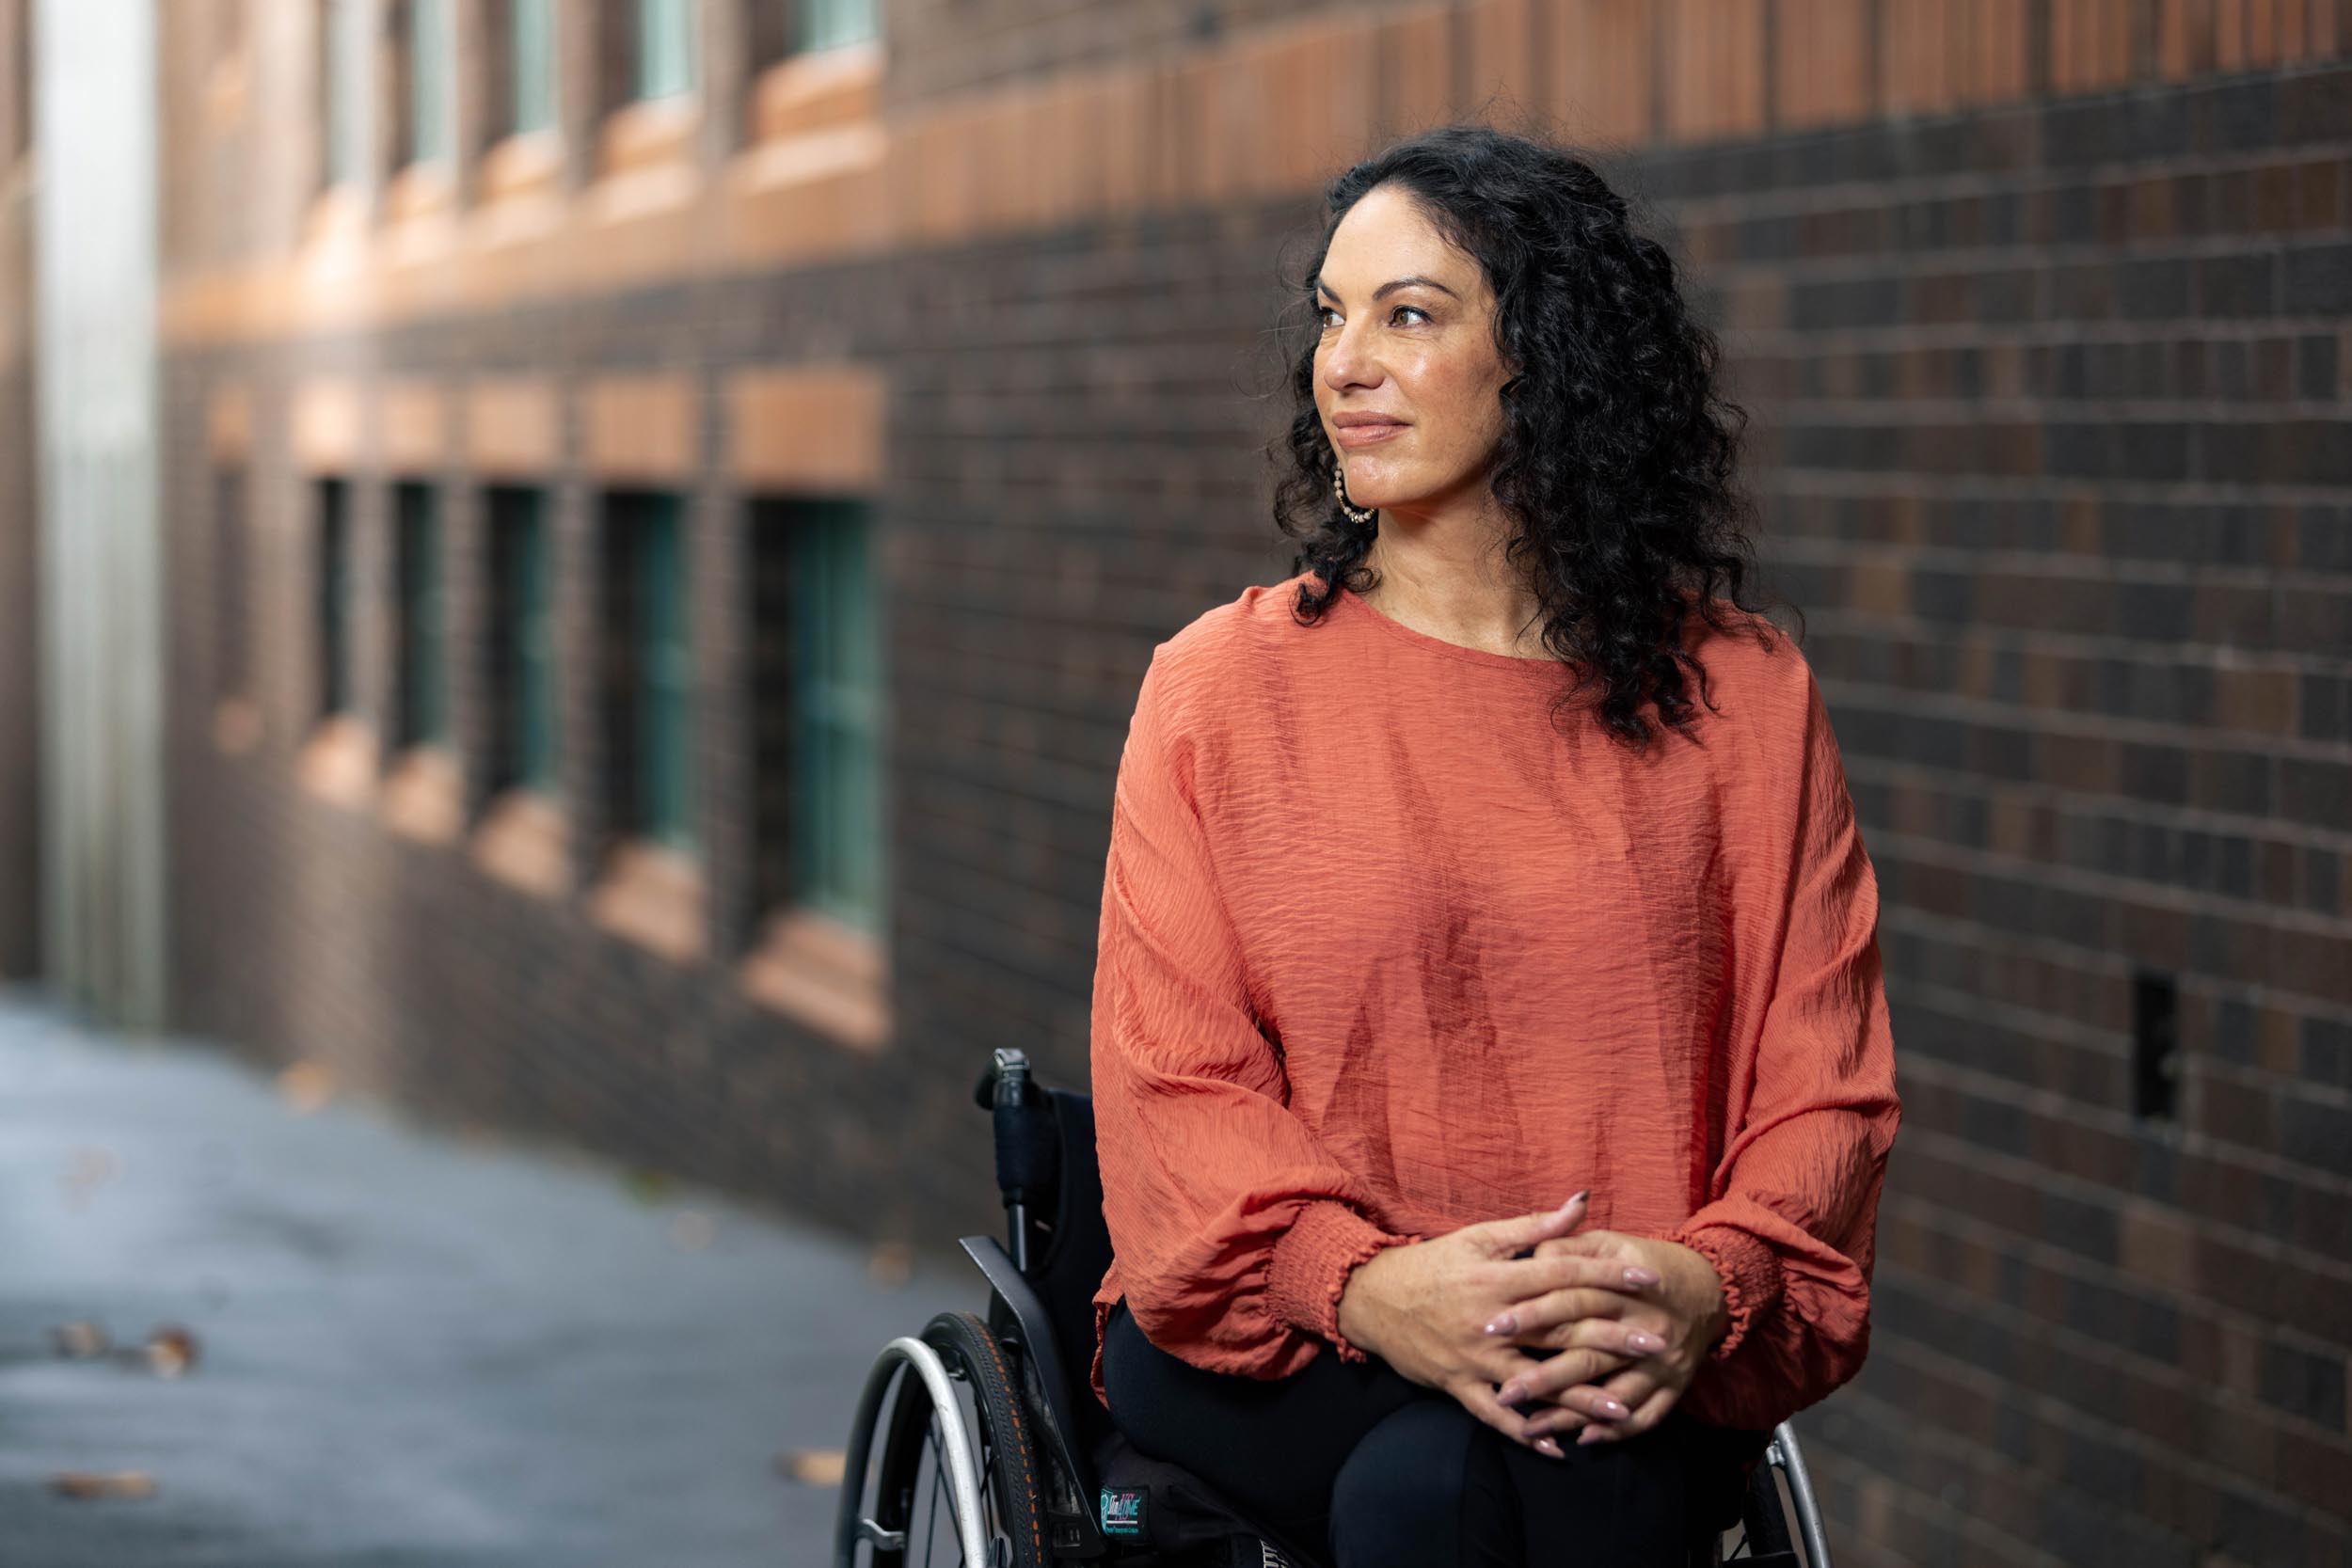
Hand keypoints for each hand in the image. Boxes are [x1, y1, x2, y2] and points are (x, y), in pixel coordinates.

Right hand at [1335, 1192, 1653, 1459]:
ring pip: (1535, 1381)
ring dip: (1580, 1398)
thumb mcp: (1480, 1238)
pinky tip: (1558, 1448)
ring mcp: (1475, 1357)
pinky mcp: (1459, 1384)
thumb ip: (1534, 1226)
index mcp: (1498, 1279)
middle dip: (1612, 1339)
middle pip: (1560, 1331)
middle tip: (1657, 1345)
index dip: (1607, 1276)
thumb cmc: (1432, 1264)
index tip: (1648, 1282)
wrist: (1372, 1297)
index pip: (1563, 1275)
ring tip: (1623, 1410)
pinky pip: (1496, 1414)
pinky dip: (1525, 1432)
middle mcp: (1491, 1321)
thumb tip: (1581, 1201)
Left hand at [1491, 1227, 1730, 1445]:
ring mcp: (1662, 1363)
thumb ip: (1567, 1248)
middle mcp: (1644, 1329)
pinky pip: (1646, 1416)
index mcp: (1622, 1289)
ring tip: (1530, 1427)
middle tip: (1504, 1393)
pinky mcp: (1676, 1387)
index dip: (1532, 1314)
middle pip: (1588, 1356)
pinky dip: (1616, 1431)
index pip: (1571, 1302)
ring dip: (1572, 1415)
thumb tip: (1531, 1258)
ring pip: (1613, 1395)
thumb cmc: (1643, 1262)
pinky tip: (1584, 1439)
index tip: (1494, 1328)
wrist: (1710, 1286)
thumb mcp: (1608, 1243)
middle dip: (1544, 1377)